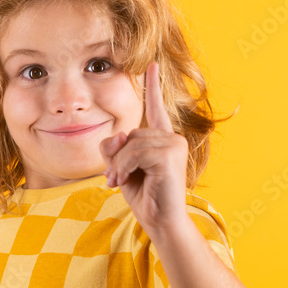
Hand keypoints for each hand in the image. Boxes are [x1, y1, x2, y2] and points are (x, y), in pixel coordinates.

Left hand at [99, 62, 188, 237]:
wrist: (160, 221)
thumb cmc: (143, 196)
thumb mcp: (120, 168)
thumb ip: (114, 148)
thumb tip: (117, 135)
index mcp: (162, 139)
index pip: (155, 109)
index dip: (153, 87)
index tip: (153, 66)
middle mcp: (172, 138)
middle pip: (131, 132)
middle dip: (117, 156)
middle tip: (113, 178)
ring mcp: (173, 145)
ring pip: (130, 143)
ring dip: (118, 165)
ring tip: (116, 182)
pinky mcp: (169, 155)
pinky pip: (134, 153)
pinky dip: (123, 168)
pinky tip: (124, 182)